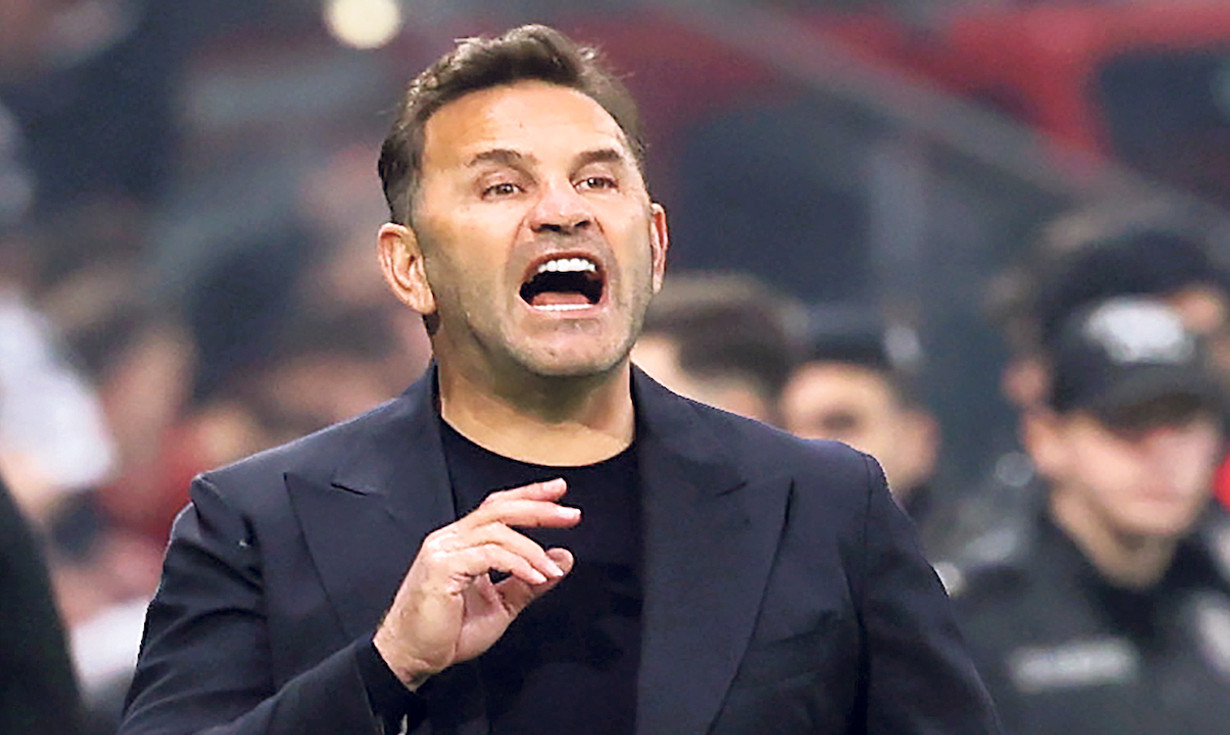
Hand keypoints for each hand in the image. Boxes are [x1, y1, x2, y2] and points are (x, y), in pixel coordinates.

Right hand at [373, 478, 578, 688]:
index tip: (559, 492)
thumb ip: (529, 582)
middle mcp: (450, 539)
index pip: (498, 507)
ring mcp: (443, 550)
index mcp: (461, 542)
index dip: (529, 495)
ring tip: (551, 570)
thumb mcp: (501, 605)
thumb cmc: (447, 633)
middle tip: (569, 515)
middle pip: (499, 509)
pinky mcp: (442, 567)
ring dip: (532, 548)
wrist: (412, 657)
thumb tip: (563, 558)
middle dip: (538, 508)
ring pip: (496, 530)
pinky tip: (535, 577)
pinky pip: (489, 555)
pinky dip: (518, 564)